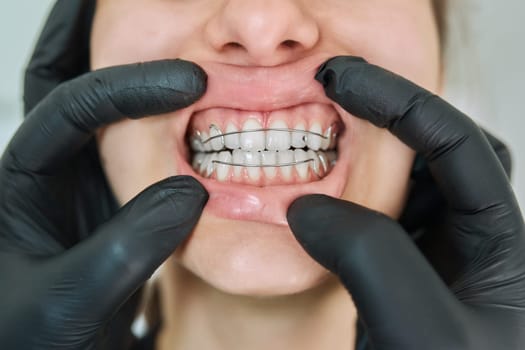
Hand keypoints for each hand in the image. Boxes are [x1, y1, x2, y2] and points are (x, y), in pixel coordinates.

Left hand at [0, 33, 207, 349]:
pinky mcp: (106, 204)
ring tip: (149, 29)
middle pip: (61, 79)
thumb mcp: (69, 301)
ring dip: (120, 66)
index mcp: (20, 181)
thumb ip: (127, 248)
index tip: (192, 82)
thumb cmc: (26, 342)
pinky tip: (178, 106)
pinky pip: (129, 148)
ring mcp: (78, 184)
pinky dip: (149, 118)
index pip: (73, 108)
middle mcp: (47, 171)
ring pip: (96, 109)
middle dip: (83, 33)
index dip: (132, 87)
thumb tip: (190, 193)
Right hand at [287, 56, 524, 348]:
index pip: (456, 145)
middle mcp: (477, 244)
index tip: (342, 80)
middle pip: (443, 153)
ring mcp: (442, 261)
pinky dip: (350, 203)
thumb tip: (307, 206)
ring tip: (326, 142)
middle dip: (391, 117)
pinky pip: (382, 223)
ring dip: (369, 161)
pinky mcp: (409, 279)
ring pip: (410, 186)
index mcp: (504, 246)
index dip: (398, 102)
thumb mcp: (417, 330)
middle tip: (337, 93)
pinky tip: (322, 205)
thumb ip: (368, 255)